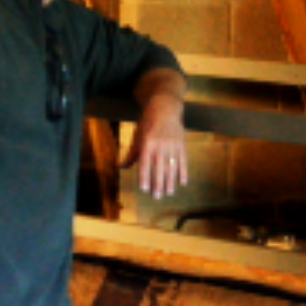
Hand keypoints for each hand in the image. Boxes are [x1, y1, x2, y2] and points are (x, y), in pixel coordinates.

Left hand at [123, 79, 187, 198]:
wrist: (165, 109)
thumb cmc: (148, 124)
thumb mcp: (137, 136)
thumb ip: (132, 153)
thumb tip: (122, 167)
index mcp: (147, 143)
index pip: (145, 164)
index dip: (145, 177)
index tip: (144, 189)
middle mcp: (160, 145)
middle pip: (159, 168)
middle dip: (158, 184)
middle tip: (157, 197)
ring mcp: (173, 145)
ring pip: (171, 167)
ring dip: (170, 181)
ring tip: (168, 193)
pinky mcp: (182, 144)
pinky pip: (183, 161)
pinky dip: (183, 172)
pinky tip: (182, 183)